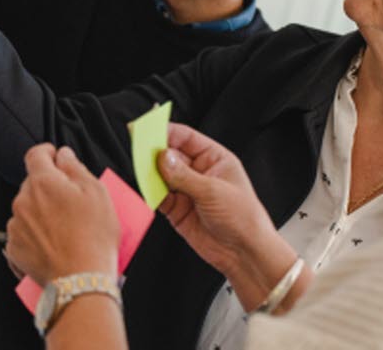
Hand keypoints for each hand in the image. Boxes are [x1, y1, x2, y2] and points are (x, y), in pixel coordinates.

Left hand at [5, 145, 119, 286]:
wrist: (81, 281)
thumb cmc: (93, 237)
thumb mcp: (96, 192)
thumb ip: (75, 167)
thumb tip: (63, 155)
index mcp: (42, 183)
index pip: (35, 154)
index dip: (47, 152)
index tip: (55, 157)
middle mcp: (23, 201)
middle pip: (32, 184)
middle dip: (49, 187)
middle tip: (72, 202)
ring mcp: (16, 227)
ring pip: (27, 210)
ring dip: (41, 212)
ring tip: (65, 229)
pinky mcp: (14, 249)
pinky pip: (22, 234)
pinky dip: (35, 235)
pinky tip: (54, 244)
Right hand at [158, 123, 301, 309]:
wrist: (244, 253)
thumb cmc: (243, 218)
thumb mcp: (213, 191)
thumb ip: (184, 175)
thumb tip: (162, 157)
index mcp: (214, 158)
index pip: (185, 137)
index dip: (165, 131)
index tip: (146, 129)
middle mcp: (199, 172)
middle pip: (170, 154)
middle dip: (154, 152)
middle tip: (138, 150)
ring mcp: (187, 190)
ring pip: (161, 175)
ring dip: (150, 173)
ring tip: (141, 171)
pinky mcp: (177, 209)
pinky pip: (158, 196)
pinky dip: (150, 192)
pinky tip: (147, 190)